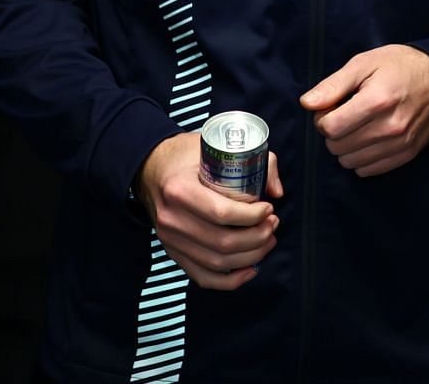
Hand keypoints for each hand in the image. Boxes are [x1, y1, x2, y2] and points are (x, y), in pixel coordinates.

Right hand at [136, 131, 282, 289]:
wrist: (151, 169)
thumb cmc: (187, 157)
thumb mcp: (216, 149)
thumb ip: (255, 162)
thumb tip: (276, 192)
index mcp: (180, 190)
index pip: (222, 213)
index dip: (252, 216)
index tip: (268, 208)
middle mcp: (172, 219)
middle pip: (222, 242)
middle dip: (258, 237)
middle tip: (273, 224)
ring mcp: (170, 240)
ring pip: (217, 262)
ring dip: (250, 256)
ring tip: (267, 240)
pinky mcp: (173, 253)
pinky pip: (202, 277)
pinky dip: (230, 280)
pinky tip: (251, 269)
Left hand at [302, 44, 428, 177]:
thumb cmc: (399, 67)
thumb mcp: (364, 63)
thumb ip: (334, 85)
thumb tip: (307, 104)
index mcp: (377, 101)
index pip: (330, 127)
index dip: (323, 118)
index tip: (332, 108)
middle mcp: (389, 127)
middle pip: (337, 147)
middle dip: (333, 132)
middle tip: (345, 116)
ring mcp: (399, 144)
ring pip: (349, 162)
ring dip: (346, 147)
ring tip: (358, 127)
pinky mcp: (406, 154)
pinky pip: (368, 171)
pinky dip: (361, 159)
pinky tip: (368, 140)